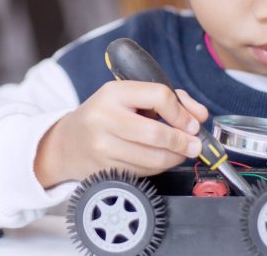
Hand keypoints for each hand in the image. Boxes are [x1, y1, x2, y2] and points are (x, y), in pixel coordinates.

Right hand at [34, 81, 208, 187]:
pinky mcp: (105, 170)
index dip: (181, 112)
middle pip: (156, 134)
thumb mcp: (129, 97)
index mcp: (113, 93)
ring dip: (175, 158)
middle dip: (183, 142)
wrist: (68, 142)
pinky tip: (157, 160)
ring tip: (180, 153)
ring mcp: (102, 147)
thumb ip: (168, 100)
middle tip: (195, 145)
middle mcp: (104, 118)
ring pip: (153, 159)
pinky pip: (143, 172)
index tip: (191, 123)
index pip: (159, 96)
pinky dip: (158, 168)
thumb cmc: (104, 115)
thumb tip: (199, 116)